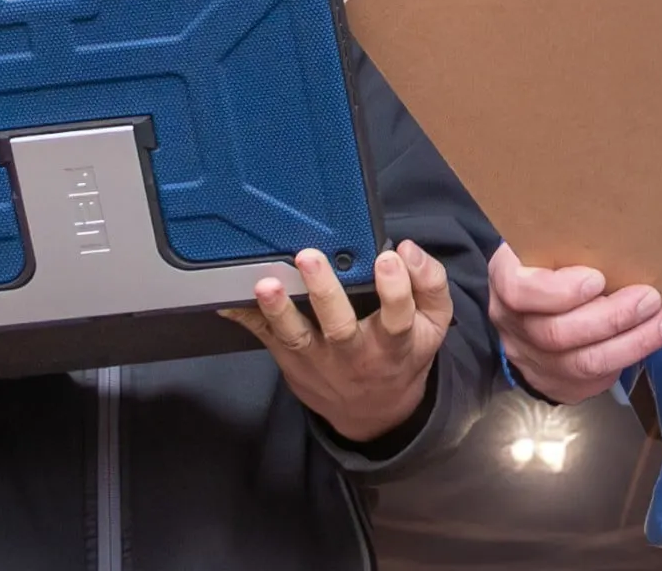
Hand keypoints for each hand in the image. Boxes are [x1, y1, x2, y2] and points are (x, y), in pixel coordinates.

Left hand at [225, 242, 454, 443]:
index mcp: (394, 342)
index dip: (394, 289)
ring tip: (266, 284)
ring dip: (279, 310)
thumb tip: (407, 249)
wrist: (375, 413)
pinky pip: (267, 339)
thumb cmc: (402, 355)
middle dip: (323, 291)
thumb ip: (429, 283)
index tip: (388, 259)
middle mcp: (354, 354)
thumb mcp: (434, 325)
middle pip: (339, 326)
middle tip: (309, 257)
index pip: (398, 316)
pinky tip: (227, 300)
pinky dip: (246, 319)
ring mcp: (319, 361)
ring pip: (296, 336)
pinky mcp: (292, 362)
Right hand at [487, 242, 661, 406]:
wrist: (538, 301)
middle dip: (612, 318)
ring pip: (583, 364)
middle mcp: (514, 326)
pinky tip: (655, 338)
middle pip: (558, 334)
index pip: (519, 292)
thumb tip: (624, 229)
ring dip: (634, 342)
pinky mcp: (557, 384)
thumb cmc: (554, 260)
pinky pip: (595, 380)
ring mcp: (533, 361)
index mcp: (506, 280)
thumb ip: (572, 240)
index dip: (559, 291)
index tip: (598, 279)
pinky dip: (630, 357)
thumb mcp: (551, 240)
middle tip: (651, 298)